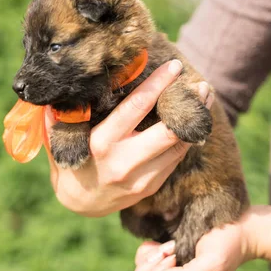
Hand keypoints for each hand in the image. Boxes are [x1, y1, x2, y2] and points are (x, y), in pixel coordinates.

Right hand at [45, 60, 213, 216]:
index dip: (158, 84)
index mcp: (102, 142)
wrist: (79, 203)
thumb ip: (71, 111)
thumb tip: (77, 79)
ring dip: (195, 122)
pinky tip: (193, 123)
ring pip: (178, 146)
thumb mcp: (65, 135)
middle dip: (188, 106)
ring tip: (204, 99)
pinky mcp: (151, 186)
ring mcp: (140, 177)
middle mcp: (123, 161)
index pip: (137, 107)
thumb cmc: (72, 158)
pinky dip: (186, 139)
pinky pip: (175, 159)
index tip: (174, 66)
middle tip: (201, 85)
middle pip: (168, 131)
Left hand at [131, 220, 252, 270]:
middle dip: (151, 268)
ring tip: (173, 247)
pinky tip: (169, 245)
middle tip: (172, 251)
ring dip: (153, 256)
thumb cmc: (227, 247)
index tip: (174, 259)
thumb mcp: (211, 264)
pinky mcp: (164, 265)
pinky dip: (150, 250)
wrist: (235, 231)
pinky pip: (141, 261)